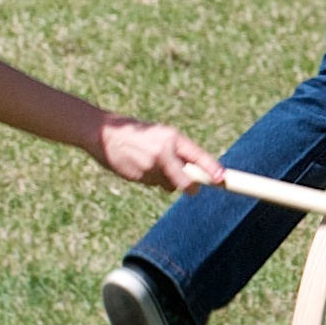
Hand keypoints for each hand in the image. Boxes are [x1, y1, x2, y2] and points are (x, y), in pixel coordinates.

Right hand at [95, 116, 223, 192]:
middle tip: (194, 190)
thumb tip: (196, 171)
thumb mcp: (160, 136)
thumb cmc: (136, 134)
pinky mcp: (139, 177)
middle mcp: (164, 152)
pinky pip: (153, 184)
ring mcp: (151, 166)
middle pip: (186, 180)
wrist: (104, 134)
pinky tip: (138, 166)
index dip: (210, 168)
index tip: (221, 178)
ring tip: (149, 162)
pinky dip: (150, 179)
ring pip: (169, 184)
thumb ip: (177, 152)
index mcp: (172, 137)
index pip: (197, 155)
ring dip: (165, 180)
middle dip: (191, 187)